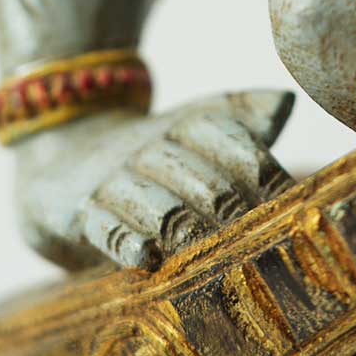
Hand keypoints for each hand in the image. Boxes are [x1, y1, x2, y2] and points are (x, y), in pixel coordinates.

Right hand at [14, 90, 293, 270]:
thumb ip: (243, 119)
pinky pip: (104, 226)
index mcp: (189, 125)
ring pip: (157, 203)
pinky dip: (126, 240)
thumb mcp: (194, 128)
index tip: (291, 202)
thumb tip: (287, 99)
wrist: (64, 150)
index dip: (261, 169)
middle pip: (201, 175)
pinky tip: (147, 256)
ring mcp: (115, 180)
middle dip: (230, 202)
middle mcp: (153, 148)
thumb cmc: (154, 154)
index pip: (230, 137)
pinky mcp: (78, 211)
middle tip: (256, 232)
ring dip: (184, 222)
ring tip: (206, 244)